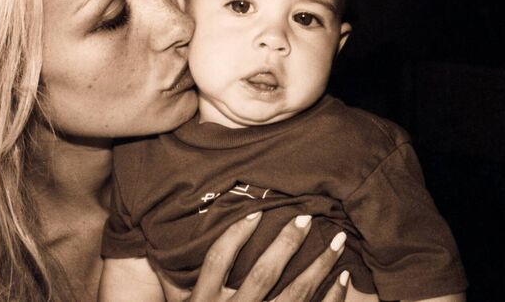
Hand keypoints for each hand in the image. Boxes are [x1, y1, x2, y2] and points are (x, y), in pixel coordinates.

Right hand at [158, 212, 349, 301]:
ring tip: (338, 243)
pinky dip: (330, 299)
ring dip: (318, 268)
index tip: (255, 212)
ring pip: (293, 296)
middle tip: (306, 218)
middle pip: (261, 275)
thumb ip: (177, 281)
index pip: (217, 261)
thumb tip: (162, 241)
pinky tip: (342, 278)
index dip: (234, 235)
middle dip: (286, 244)